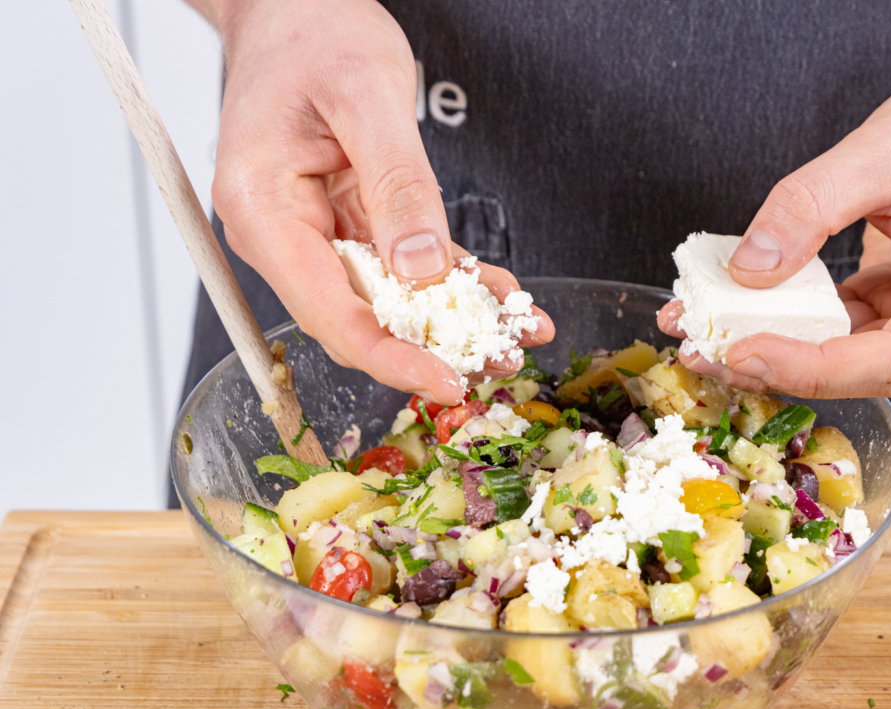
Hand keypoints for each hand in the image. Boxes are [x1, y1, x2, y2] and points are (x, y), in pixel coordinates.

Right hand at [210, 0, 552, 405]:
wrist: (297, 8)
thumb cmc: (312, 32)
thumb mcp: (365, 97)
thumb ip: (398, 186)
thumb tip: (421, 272)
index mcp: (263, 209)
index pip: (327, 310)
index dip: (389, 355)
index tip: (445, 379)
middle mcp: (285, 233)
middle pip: (359, 318)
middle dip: (431, 347)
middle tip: (500, 361)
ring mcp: (317, 233)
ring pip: (388, 301)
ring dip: (453, 322)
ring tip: (516, 334)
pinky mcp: (351, 224)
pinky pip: (405, 267)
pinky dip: (453, 281)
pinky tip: (500, 294)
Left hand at [660, 38, 890, 397]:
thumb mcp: (878, 151)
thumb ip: (808, 207)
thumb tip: (748, 270)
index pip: (889, 362)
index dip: (809, 368)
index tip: (741, 353)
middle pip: (864, 372)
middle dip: (780, 366)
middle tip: (702, 352)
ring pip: (848, 359)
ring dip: (777, 349)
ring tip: (704, 334)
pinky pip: (845, 331)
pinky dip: (794, 325)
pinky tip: (741, 314)